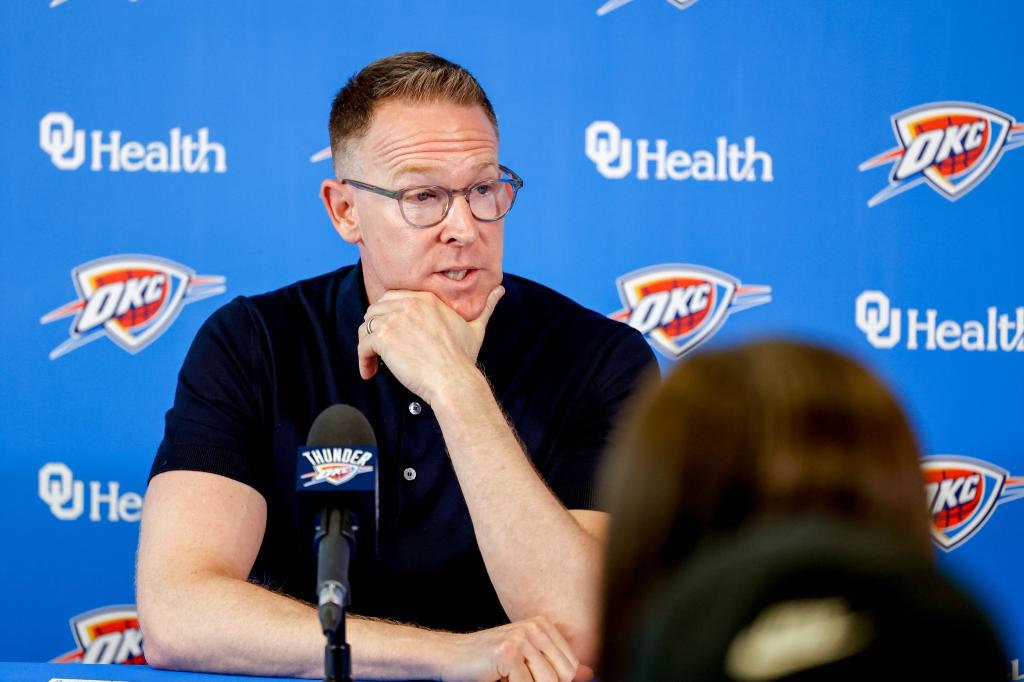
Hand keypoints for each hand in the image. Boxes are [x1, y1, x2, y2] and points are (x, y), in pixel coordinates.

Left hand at [356, 286, 503, 402]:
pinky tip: (369, 373)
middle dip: (375, 328)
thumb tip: (500, 291)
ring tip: (374, 362)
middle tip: (380, 348)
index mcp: (427, 298)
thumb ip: (486, 307)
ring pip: (367, 325)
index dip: (389, 315)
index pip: (394, 297)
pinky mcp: (384, 338)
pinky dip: (362, 360)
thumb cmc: (464, 359)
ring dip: (368, 344)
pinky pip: (362, 344)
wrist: (454, 380)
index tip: (392, 335)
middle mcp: (409, 303)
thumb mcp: (476, 328)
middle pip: (377, 308)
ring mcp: (395, 319)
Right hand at [439, 616, 590, 681]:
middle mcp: (536, 627)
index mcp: (543, 625)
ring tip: (509, 677)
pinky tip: (499, 678)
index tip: (533, 679)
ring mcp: (522, 637)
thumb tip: (590, 673)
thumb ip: (556, 667)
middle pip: (563, 675)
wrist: (452, 656)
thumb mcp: (527, 663)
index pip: (571, 666)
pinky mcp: (508, 652)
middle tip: (519, 679)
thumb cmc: (489, 663)